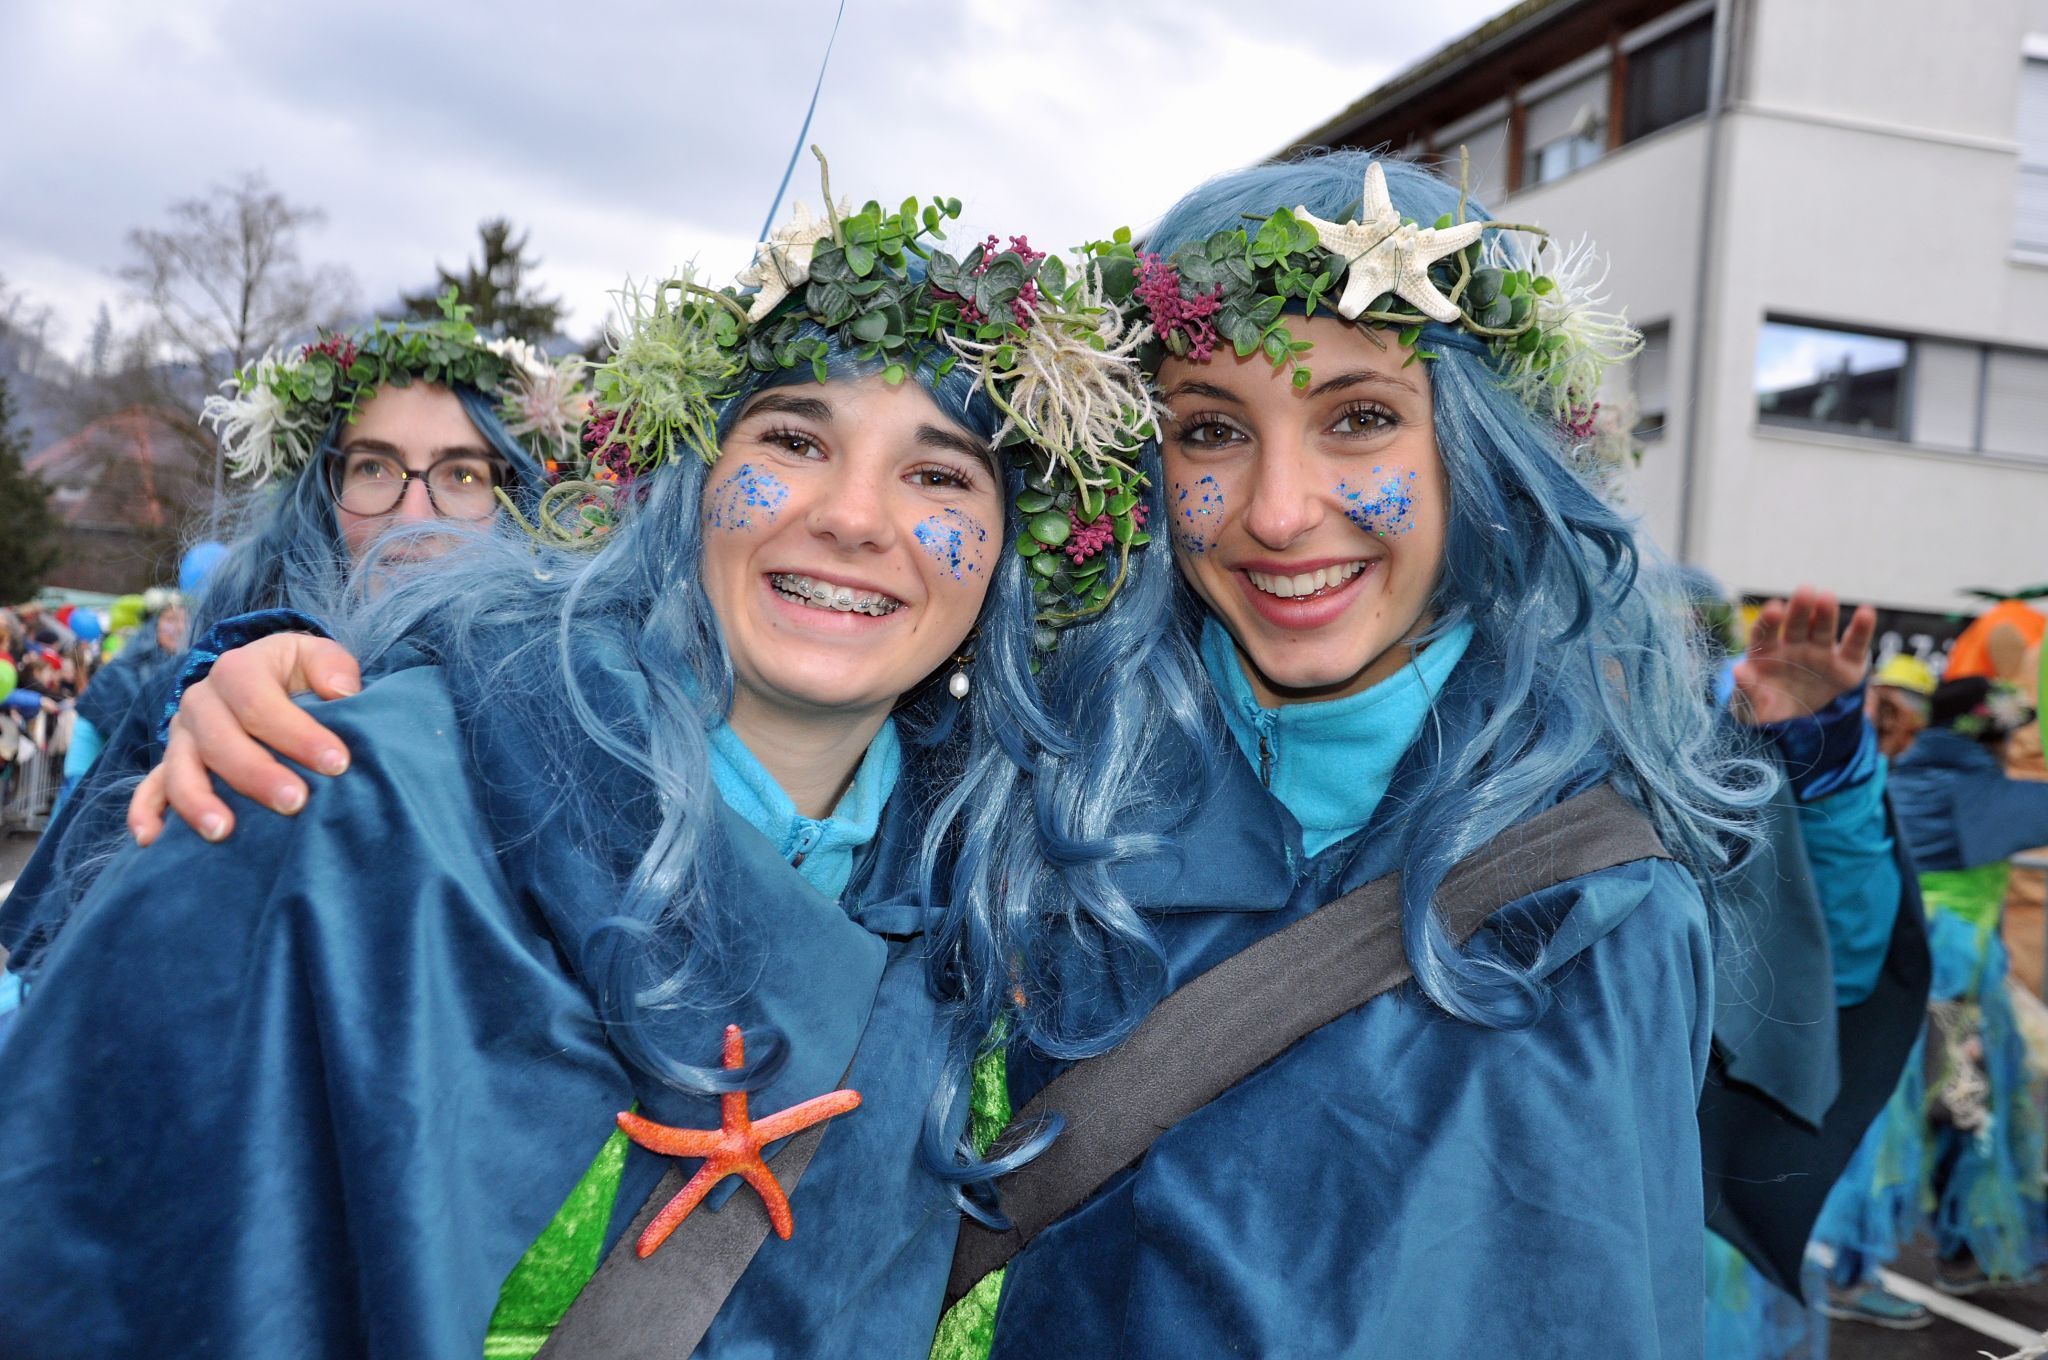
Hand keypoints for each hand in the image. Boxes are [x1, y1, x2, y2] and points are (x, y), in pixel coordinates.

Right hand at [128, 634, 362, 845]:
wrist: (263, 679)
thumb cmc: (297, 674)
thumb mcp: (316, 656)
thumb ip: (332, 666)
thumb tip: (341, 690)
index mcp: (236, 671)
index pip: (259, 702)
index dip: (297, 733)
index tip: (337, 763)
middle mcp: (200, 702)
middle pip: (220, 741)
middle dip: (257, 774)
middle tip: (295, 802)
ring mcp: (181, 735)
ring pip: (179, 769)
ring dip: (198, 801)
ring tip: (224, 831)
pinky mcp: (170, 764)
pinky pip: (149, 789)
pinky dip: (146, 813)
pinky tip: (152, 840)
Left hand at [1730, 586, 1876, 725]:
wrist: (1794, 712)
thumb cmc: (1765, 704)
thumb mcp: (1751, 708)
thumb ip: (1745, 692)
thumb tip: (1738, 671)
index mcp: (1766, 652)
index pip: (1764, 633)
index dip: (1769, 622)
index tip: (1774, 609)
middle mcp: (1793, 645)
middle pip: (1795, 625)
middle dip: (1799, 609)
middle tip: (1804, 590)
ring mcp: (1820, 652)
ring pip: (1821, 629)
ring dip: (1824, 613)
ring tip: (1827, 597)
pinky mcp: (1846, 665)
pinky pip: (1853, 646)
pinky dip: (1861, 630)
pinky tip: (1867, 613)